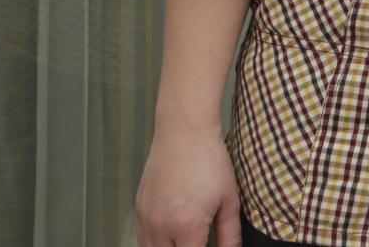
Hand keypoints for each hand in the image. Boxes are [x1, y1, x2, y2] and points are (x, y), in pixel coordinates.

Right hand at [135, 121, 241, 246]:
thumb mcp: (229, 199)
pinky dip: (154, 242)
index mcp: (187, 227)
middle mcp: (161, 226)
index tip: (208, 245)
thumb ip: (229, 234)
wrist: (184, 133)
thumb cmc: (208, 160)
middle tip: (197, 240)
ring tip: (186, 238)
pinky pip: (141, 238)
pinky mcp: (139, 210)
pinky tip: (170, 235)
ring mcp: (146, 219)